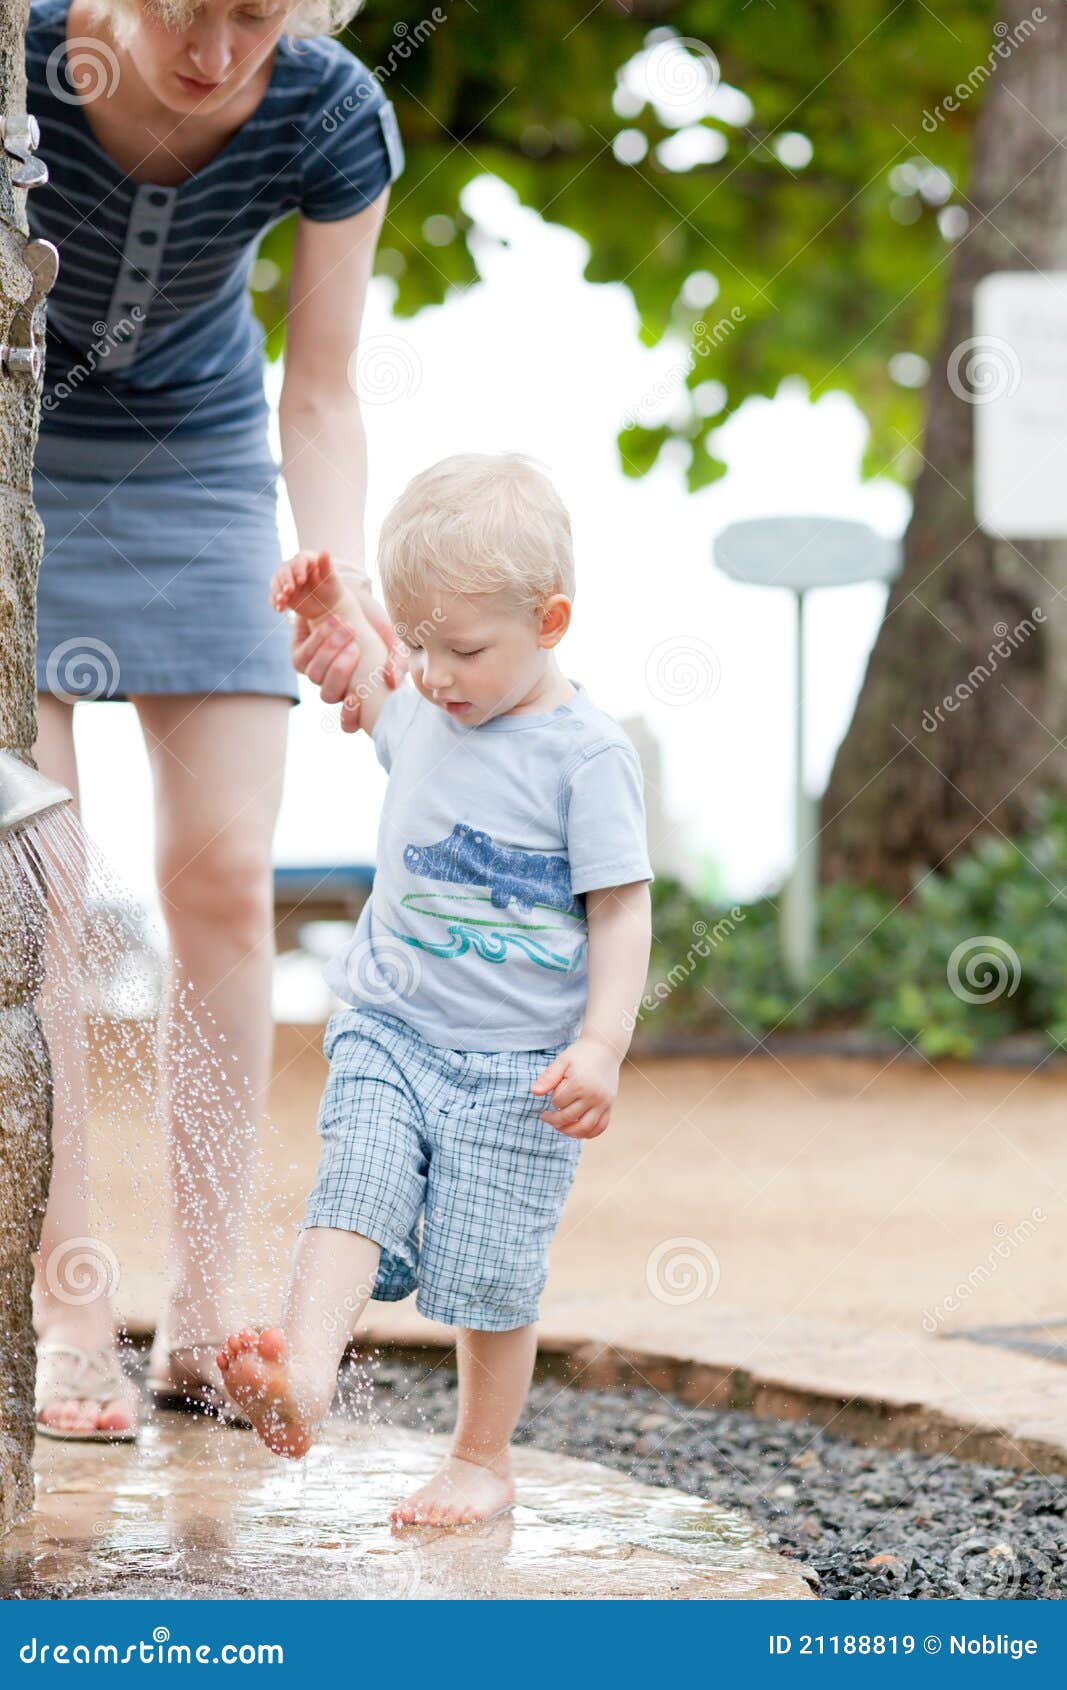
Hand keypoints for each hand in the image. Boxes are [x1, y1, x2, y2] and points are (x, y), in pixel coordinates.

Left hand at [273, 549, 405, 727]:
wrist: (351, 597)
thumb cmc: (373, 624)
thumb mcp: (391, 640)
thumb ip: (398, 661)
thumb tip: (392, 682)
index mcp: (357, 693)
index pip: (349, 722)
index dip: (349, 718)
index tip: (356, 698)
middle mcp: (334, 688)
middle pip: (329, 696)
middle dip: (340, 672)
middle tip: (355, 648)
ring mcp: (315, 673)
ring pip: (315, 676)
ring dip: (330, 652)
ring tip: (347, 628)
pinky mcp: (298, 656)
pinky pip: (302, 658)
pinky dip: (318, 640)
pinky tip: (333, 622)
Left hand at [531, 1037, 620, 1138]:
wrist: (605, 1048)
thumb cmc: (580, 1054)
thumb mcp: (562, 1061)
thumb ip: (548, 1077)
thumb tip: (534, 1093)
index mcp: (579, 1084)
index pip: (558, 1103)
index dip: (552, 1099)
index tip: (553, 1092)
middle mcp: (593, 1096)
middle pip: (569, 1118)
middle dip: (554, 1120)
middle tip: (546, 1116)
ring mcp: (603, 1103)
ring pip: (585, 1128)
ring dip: (569, 1132)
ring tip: (559, 1127)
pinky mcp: (610, 1106)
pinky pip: (600, 1127)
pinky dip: (588, 1134)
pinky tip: (577, 1131)